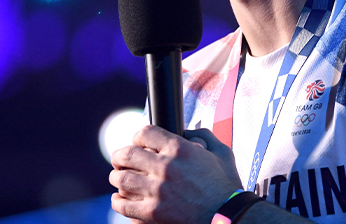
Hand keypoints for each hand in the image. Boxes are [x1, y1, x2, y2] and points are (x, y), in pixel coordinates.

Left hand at [109, 125, 242, 223]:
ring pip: (122, 178)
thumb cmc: (226, 185)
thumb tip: (186, 131)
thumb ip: (203, 135)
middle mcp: (166, 167)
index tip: (138, 142)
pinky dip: (118, 200)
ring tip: (118, 177)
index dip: (138, 136)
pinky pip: (124, 204)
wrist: (227, 217)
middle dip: (120, 155)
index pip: (145, 133)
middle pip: (128, 154)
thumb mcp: (221, 152)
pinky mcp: (153, 213)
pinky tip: (121, 198)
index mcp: (180, 148)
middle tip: (118, 159)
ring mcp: (157, 191)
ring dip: (117, 176)